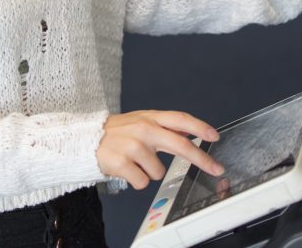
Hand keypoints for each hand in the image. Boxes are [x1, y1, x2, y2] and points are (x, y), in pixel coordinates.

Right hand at [96, 111, 223, 189]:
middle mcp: (143, 129)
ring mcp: (133, 146)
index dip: (199, 127)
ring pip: (159, 171)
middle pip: (180, 145)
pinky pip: (142, 182)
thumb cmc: (117, 133)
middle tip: (216, 168)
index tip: (215, 136)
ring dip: (149, 172)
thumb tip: (189, 130)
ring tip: (134, 163)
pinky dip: (137, 181)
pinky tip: (127, 170)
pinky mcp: (122, 163)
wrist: (85, 141)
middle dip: (201, 159)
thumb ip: (164, 126)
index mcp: (150, 118)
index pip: (180, 119)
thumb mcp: (140, 121)